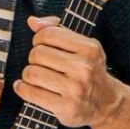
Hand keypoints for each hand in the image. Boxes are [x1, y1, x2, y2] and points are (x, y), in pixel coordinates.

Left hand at [13, 16, 127, 127]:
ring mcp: (76, 89)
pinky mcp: (66, 107)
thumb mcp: (81, 46)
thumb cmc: (88, 71)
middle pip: (37, 54)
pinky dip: (22, 88)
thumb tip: (32, 21)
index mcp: (90, 49)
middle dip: (34, 58)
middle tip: (43, 65)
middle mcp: (84, 68)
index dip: (39, 39)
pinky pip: (30, 92)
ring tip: (37, 78)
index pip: (48, 34)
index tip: (43, 46)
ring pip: (31, 73)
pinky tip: (27, 87)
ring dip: (28, 75)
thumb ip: (57, 30)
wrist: (107, 104)